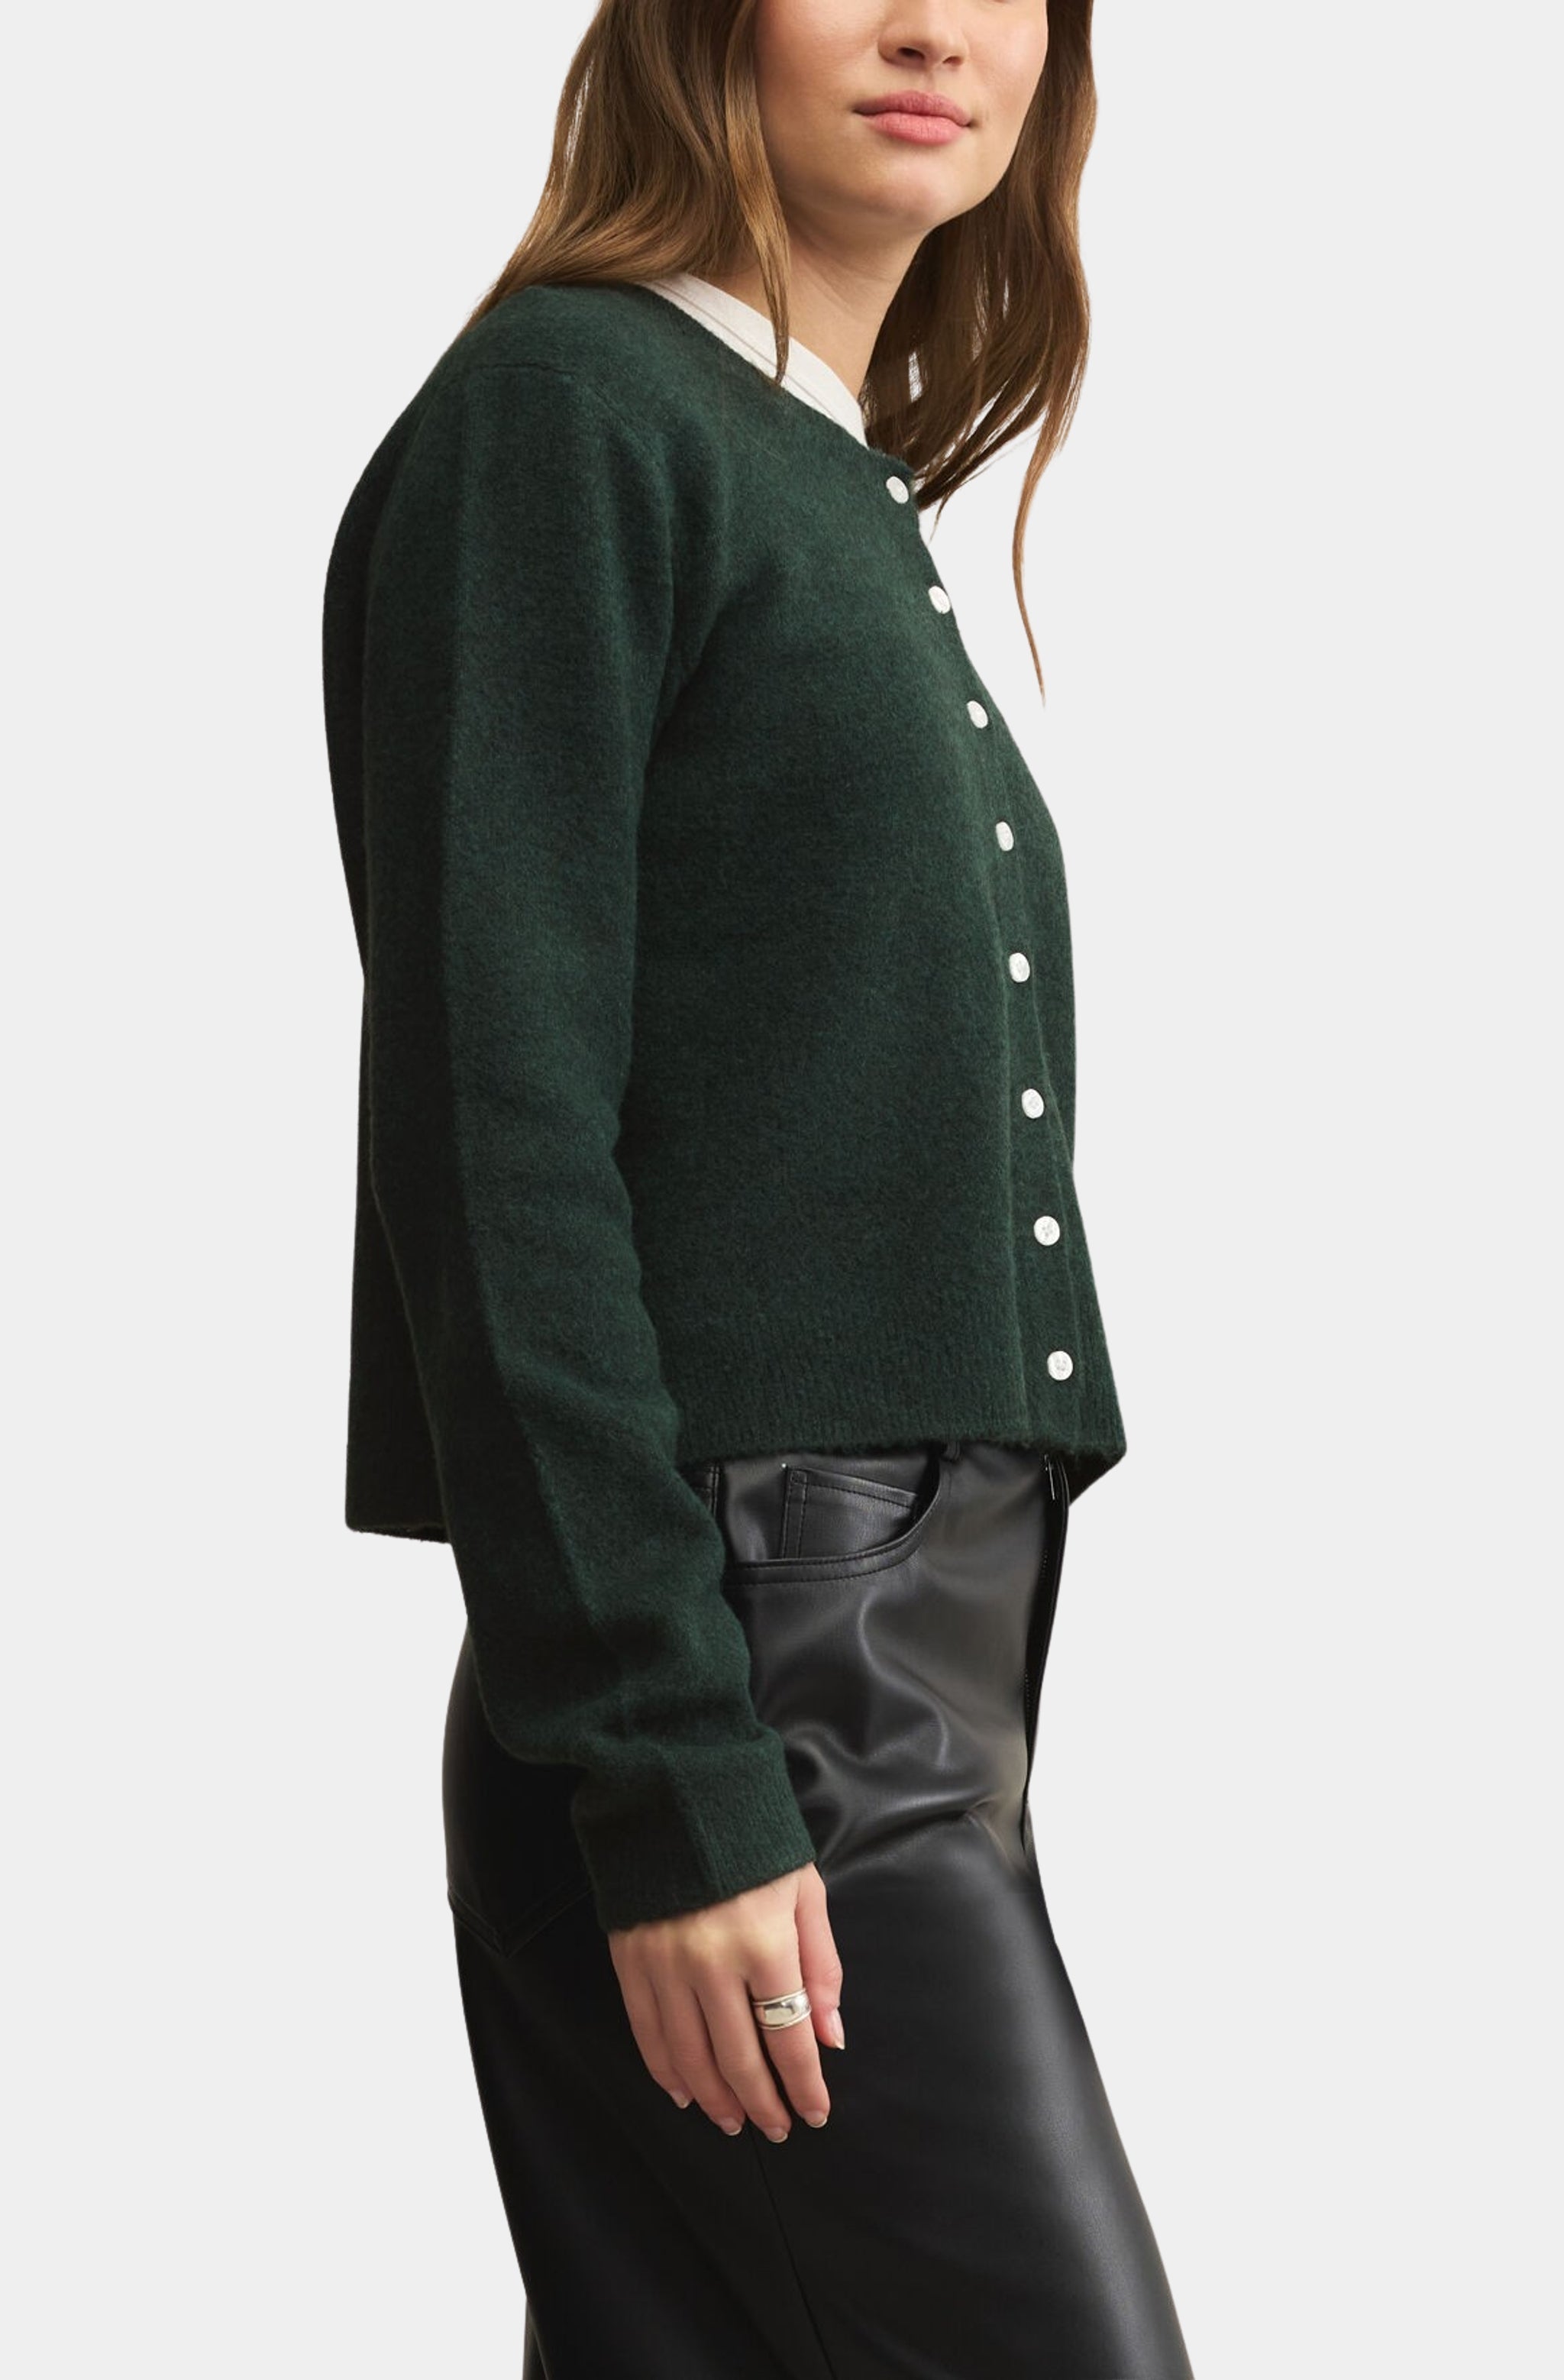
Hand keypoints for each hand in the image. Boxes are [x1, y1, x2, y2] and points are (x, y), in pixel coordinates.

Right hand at [608, 1862, 844, 2139]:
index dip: (804, 2084)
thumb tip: (832, 2037)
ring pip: (690, 2056)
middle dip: (762, 2103)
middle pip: (738, 2058)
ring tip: (734, 2121)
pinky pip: (647, 2032)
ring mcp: (664, 1964)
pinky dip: (665, 2070)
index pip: (789, 2037)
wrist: (681, 1791)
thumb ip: (822, 1967)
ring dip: (714, 2098)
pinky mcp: (630, 1960)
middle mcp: (711, 1963)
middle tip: (776, 2129)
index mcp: (764, 1944)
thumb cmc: (756, 1842)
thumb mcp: (806, 1893)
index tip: (814, 2114)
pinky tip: (684, 2092)